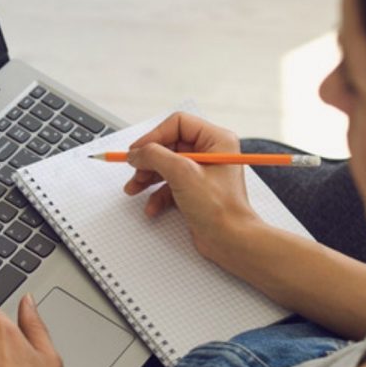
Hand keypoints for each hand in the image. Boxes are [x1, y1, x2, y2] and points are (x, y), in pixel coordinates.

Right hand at [123, 112, 262, 264]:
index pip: (178, 124)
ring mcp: (202, 173)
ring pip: (166, 166)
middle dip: (148, 160)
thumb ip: (155, 156)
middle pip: (169, 145)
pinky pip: (169, 185)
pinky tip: (152, 208)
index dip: (154, 136)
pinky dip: (157, 195)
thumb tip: (136, 152)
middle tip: (134, 171)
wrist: (231, 242)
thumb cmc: (221, 209)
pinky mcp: (195, 191)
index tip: (137, 151)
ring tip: (134, 189)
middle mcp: (210, 153)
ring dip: (147, 177)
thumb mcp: (182, 174)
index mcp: (216, 140)